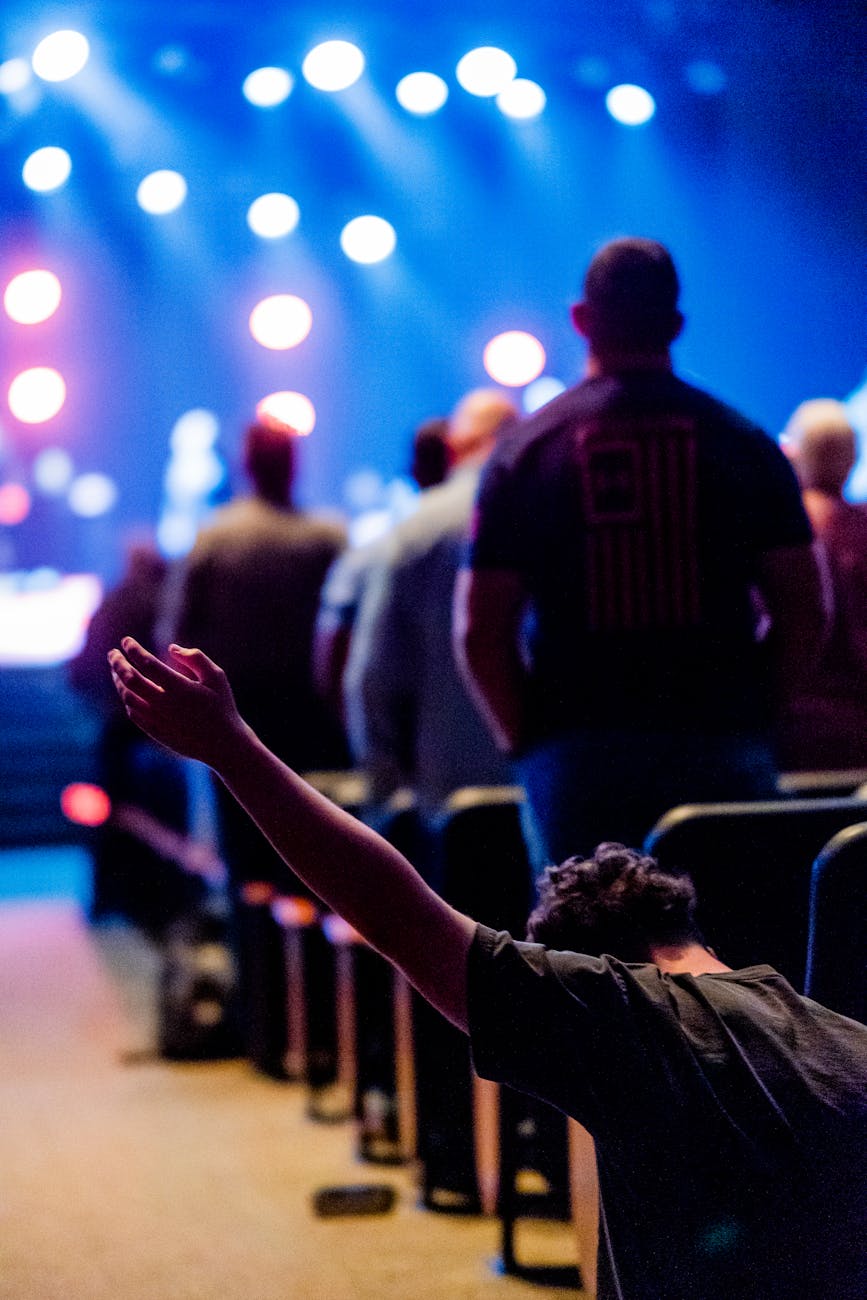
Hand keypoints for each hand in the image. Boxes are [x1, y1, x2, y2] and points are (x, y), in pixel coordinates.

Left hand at [108, 637, 245, 767]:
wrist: (223, 744)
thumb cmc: (222, 706)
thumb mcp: (217, 677)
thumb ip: (195, 658)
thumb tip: (171, 648)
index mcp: (179, 688)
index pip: (147, 664)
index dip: (133, 650)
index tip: (126, 641)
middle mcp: (164, 704)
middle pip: (130, 680)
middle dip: (118, 663)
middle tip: (112, 653)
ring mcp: (157, 719)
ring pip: (128, 697)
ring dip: (119, 681)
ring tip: (117, 670)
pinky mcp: (155, 731)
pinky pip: (133, 712)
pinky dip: (127, 698)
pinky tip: (128, 691)